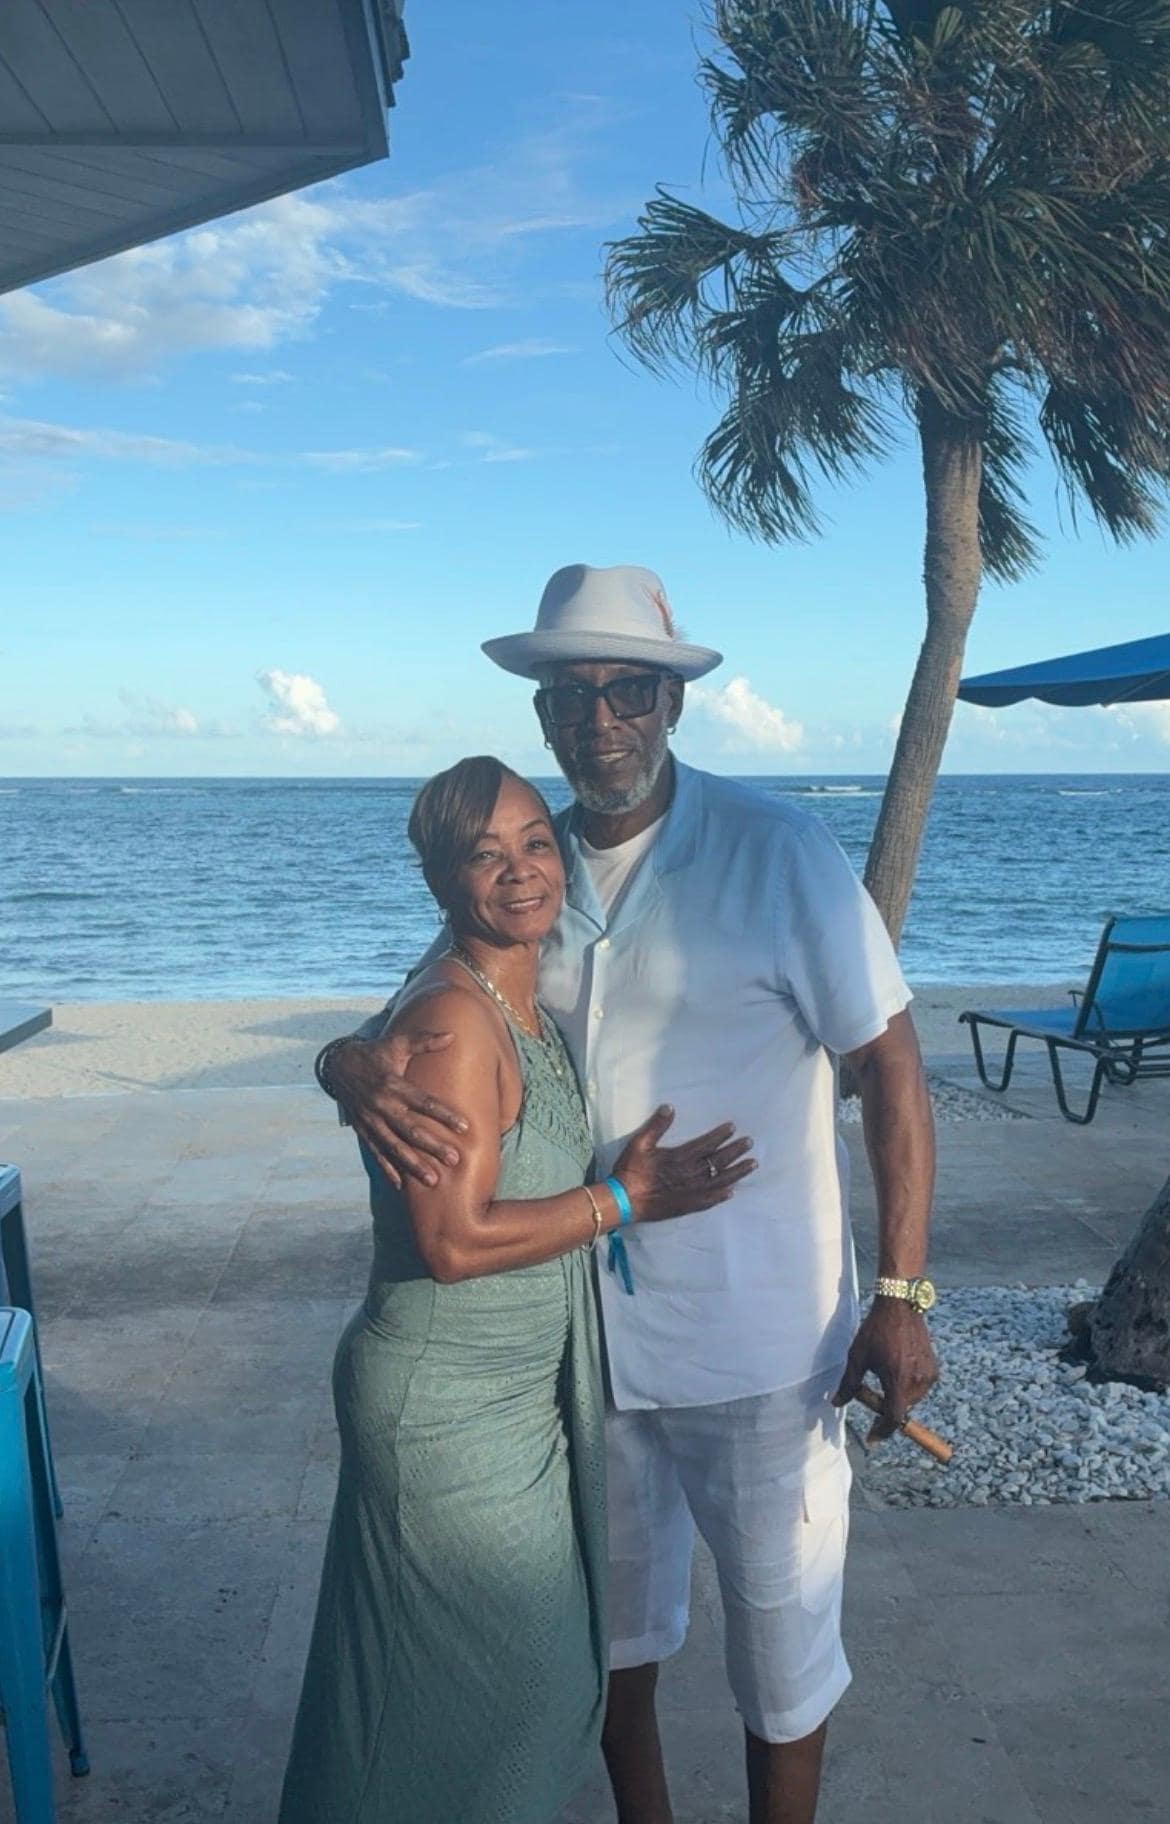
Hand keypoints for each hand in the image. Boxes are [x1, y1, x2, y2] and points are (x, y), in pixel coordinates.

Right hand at [331, 1031, 466, 1189]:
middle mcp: (381, 1106)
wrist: (338, 1065)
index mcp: (392, 1085)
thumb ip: (425, 1041)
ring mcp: (370, 1121)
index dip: (444, 1115)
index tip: (465, 1127)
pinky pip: (376, 1153)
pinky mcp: (362, 1131)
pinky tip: (401, 1186)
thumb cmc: (375, 1053)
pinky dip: (388, 1169)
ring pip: (394, 1147)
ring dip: (413, 1165)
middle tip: (454, 1160)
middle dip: (433, 1146)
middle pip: (411, 1130)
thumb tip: (452, 1035)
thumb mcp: (397, 1043)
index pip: (423, 1103)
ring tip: (433, 1180)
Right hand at [613, 1106, 756, 1222]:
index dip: (720, 1136)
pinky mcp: (687, 1206)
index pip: (706, 1145)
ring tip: (752, 1165)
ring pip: (719, 1181)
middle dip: (735, 1151)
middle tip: (750, 1143)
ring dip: (737, 1172)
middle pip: (718, 1161)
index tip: (733, 1128)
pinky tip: (732, 1192)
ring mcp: (690, 1192)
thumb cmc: (630, 1170)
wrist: (624, 1200)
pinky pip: (709, 1201)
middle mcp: (690, 1174)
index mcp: (679, 1158)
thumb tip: (669, 1107)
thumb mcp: (639, 1143)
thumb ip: (656, 1126)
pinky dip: (721, 1196)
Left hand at [832, 1299, 938, 1441]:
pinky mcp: (934, 1367)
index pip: (893, 1418)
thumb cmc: (876, 1330)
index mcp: (898, 1380)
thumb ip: (848, 1383)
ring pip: (911, 1399)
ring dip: (898, 1397)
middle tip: (871, 1398)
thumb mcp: (857, 1356)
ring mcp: (928, 1374)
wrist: (901, 1306)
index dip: (882, 1431)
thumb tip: (836, 1403)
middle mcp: (917, 1381)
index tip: (872, 1438)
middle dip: (886, 1409)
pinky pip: (920, 1387)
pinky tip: (897, 1370)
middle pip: (901, 1409)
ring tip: (884, 1378)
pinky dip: (908, 1386)